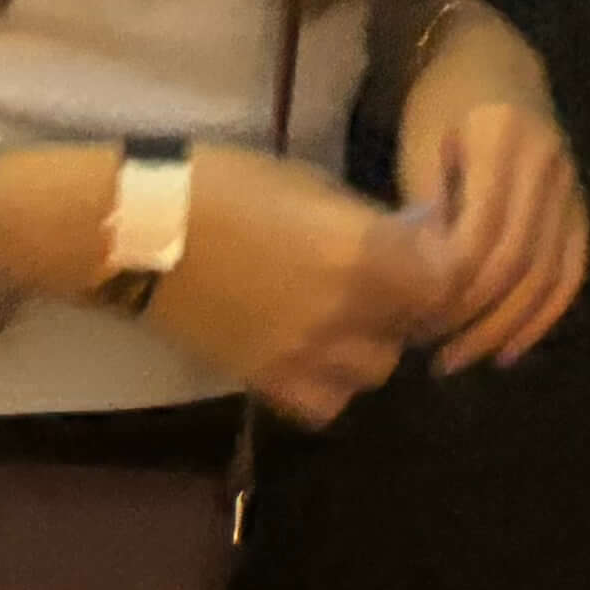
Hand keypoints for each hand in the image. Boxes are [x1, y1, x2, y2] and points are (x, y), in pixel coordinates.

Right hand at [148, 146, 454, 427]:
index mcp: (364, 253)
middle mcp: (346, 313)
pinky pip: (325, 403)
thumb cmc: (227, 186)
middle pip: (415, 327)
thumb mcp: (315, 187)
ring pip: (375, 370)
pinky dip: (330, 382)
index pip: (448, 280)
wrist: (141, 233)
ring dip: (373, 342)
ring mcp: (307, 356)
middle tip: (388, 276)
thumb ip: (371, 225)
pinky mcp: (267, 383)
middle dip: (410, 302)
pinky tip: (314, 351)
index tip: (430, 247)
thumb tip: (415, 239)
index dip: (445, 264)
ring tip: (347, 313)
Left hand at [388, 98, 589, 373]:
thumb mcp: (417, 146)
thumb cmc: (439, 103)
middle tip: (438, 357)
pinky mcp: (580, 200)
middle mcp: (548, 160)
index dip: (452, 289)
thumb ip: (427, 211)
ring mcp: (572, 180)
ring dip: (509, 325)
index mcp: (502, 139)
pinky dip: (546, 313)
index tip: (414, 323)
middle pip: (519, 261)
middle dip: (478, 317)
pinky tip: (514, 346)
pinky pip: (572, 267)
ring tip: (469, 358)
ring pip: (548, 272)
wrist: (489, 58)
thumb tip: (424, 289)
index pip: (484, 236)